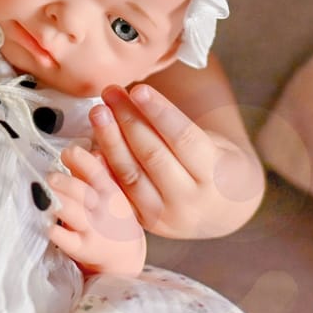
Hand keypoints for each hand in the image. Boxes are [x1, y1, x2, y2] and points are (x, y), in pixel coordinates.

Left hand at [46, 145, 145, 274]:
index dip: (82, 160)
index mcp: (109, 190)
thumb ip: (91, 170)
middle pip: (83, 192)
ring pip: (74, 213)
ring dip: (58, 202)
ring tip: (45, 196)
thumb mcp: (108, 192)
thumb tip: (77, 148)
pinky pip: (69, 241)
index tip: (67, 152)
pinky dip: (57, 233)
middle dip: (65, 183)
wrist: (124, 256)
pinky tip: (49, 226)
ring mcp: (92, 229)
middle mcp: (102, 209)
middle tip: (50, 178)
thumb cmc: (110, 218)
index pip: (96, 171)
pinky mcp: (82, 248)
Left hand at [90, 83, 263, 237]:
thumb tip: (135, 95)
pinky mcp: (144, 223)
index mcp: (216, 175)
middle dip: (128, 120)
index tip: (138, 89)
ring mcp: (166, 216)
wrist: (222, 212)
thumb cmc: (214, 165)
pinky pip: (118, 192)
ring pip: (130, 175)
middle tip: (110, 92)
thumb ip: (179, 127)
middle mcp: (192, 200)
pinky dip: (102, 168)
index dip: (159, 113)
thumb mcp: (214, 144)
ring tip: (98, 112)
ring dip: (109, 140)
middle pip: (153, 155)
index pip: (184, 139)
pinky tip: (91, 145)